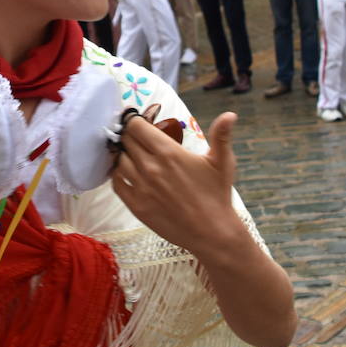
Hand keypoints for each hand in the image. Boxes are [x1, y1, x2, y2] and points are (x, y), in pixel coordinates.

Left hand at [112, 112, 246, 256]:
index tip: (139, 122)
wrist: (212, 232)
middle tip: (136, 137)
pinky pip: (116, 183)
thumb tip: (229, 114)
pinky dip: (117, 174)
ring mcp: (141, 187)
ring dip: (123, 154)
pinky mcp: (136, 205)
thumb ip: (221, 135)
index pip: (136, 126)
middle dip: (129, 135)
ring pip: (118, 160)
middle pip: (125, 140)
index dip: (135, 121)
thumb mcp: (222, 162)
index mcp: (169, 153)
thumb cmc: (217, 195)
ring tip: (132, 154)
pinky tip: (126, 172)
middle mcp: (150, 167)